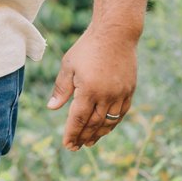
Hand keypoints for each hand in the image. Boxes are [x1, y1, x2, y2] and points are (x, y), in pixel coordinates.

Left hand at [46, 23, 137, 148]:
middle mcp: (106, 95)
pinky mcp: (130, 90)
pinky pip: (121, 113)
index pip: (78, 119)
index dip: (72, 134)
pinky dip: (113, 123)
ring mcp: (120, 94)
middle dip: (84, 137)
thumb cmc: (88, 48)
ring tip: (90, 142)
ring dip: (99, 134)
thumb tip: (51, 108)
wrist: (116, 34)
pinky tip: (106, 127)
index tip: (67, 145)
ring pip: (109, 121)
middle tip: (76, 147)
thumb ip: (61, 89)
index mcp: (89, 90)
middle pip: (94, 124)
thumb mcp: (68, 65)